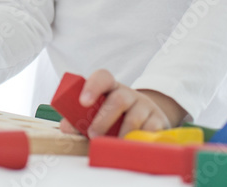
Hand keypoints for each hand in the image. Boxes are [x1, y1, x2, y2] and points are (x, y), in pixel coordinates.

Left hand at [59, 69, 186, 136]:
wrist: (146, 119)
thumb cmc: (114, 117)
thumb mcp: (97, 115)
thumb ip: (79, 120)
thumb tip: (66, 127)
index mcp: (110, 88)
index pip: (102, 77)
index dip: (92, 87)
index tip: (83, 102)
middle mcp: (129, 93)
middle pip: (119, 99)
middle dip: (104, 119)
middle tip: (93, 135)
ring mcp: (145, 106)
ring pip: (135, 117)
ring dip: (122, 134)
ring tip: (113, 147)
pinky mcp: (159, 120)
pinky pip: (151, 131)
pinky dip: (139, 141)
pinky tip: (132, 148)